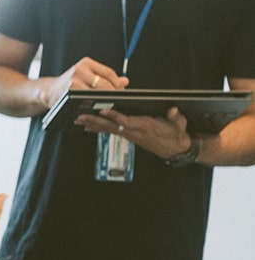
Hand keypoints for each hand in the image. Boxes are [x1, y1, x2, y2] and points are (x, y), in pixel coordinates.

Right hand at [45, 58, 128, 106]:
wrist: (49, 91)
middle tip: (117, 101)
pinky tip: (96, 107)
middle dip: (112, 93)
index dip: (117, 84)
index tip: (122, 92)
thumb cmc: (70, 85)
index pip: (108, 72)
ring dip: (104, 100)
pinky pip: (86, 99)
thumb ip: (106, 78)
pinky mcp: (69, 91)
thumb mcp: (87, 76)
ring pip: (96, 92)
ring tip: (109, 105)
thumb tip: (125, 81)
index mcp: (86, 63)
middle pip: (104, 83)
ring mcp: (74, 80)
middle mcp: (80, 69)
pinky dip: (93, 104)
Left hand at [74, 106, 193, 159]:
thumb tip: (172, 111)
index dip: (114, 117)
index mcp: (144, 127)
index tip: (103, 111)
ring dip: (92, 124)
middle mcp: (133, 132)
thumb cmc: (175, 134)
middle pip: (110, 126)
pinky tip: (87, 127)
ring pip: (107, 129)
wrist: (174, 148)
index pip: (126, 121)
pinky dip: (98, 128)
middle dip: (95, 121)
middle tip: (80, 116)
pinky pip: (110, 131)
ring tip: (79, 119)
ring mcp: (129, 135)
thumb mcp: (179, 124)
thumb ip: (175, 116)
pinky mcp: (128, 136)